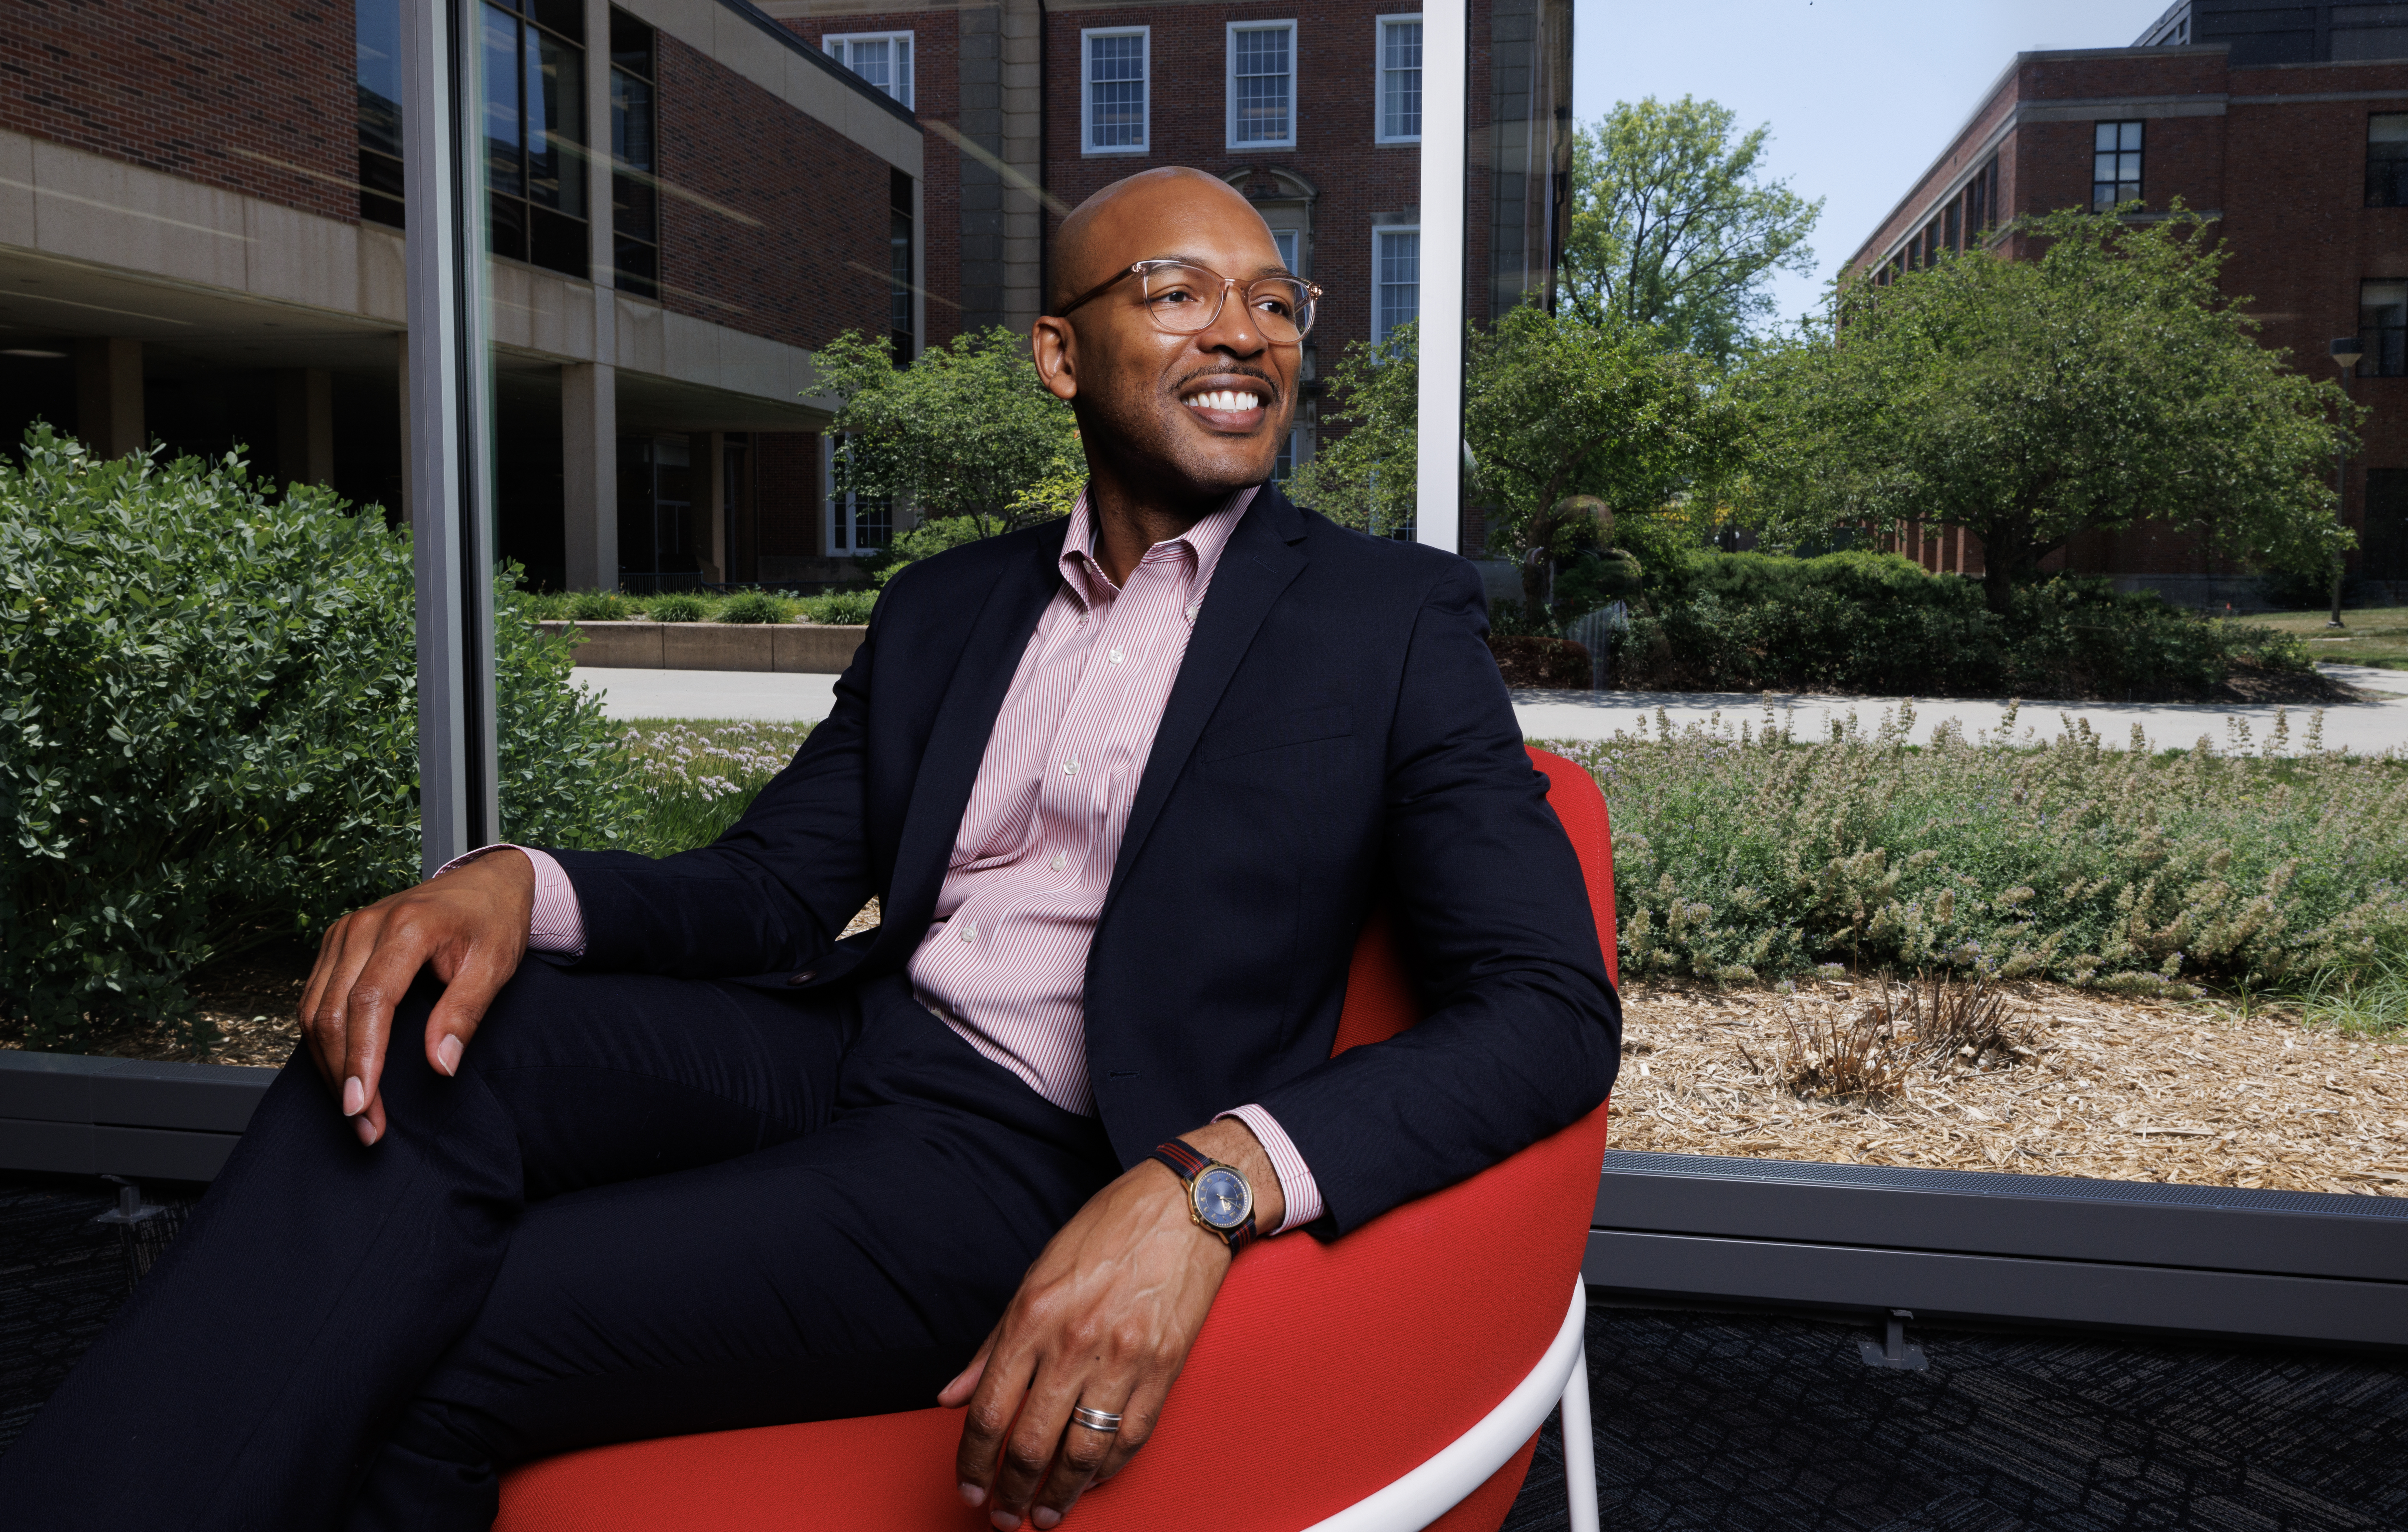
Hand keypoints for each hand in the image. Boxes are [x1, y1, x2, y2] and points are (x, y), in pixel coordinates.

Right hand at [296, 850, 534, 1146]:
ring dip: (328, 1065)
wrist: (486, 882)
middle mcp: (364, 926)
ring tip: (354, 1110)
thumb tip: (440, 1065)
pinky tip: (341, 1071)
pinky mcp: (336, 943)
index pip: (370, 1002)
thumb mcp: (495, 966)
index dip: (362, 1058)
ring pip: (314, 1009)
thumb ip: (465, 1013)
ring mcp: (344, 932)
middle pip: (332, 1011)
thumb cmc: (493, 921)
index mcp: (407, 927)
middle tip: (364, 1125)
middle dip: (343, 1075)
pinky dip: (322, 1040)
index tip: (361, 1106)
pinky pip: (315, 997)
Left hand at [943, 1119, 1280, 1528]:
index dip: (973, 1461)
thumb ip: (993, 1343)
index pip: (989, 1411)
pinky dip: (1108, 1470)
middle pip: (1032, 1443)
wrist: (1184, 1206)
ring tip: (1045, 1514)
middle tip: (1002, 1515)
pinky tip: (1091, 1482)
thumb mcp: (1035, 1275)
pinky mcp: (1164, 1367)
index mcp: (1034, 1316)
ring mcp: (1124, 1357)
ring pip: (1084, 1453)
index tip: (969, 1487)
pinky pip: (1131, 1437)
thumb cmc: (1106, 1231)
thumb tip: (954, 1395)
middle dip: (1011, 1491)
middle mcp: (1075, 1342)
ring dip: (1060, 1495)